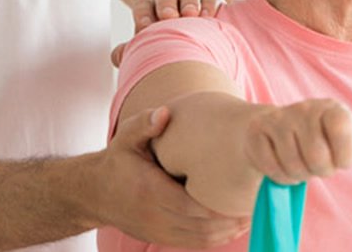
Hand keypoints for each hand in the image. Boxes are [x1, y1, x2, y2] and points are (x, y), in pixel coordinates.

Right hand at [95, 107, 248, 246]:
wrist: (92, 192)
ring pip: (200, 240)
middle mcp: (153, 216)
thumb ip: (145, 124)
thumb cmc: (118, 161)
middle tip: (259, 205)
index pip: (192, 206)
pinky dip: (216, 239)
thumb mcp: (126, 138)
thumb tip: (164, 113)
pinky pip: (192, 244)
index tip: (245, 194)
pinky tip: (234, 226)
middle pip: (202, 227)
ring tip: (253, 216)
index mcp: (150, 191)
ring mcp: (156, 230)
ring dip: (228, 232)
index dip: (221, 206)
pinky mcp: (159, 237)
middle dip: (232, 220)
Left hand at [111, 0, 226, 66]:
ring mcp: (192, 0)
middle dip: (166, 4)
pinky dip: (209, 5)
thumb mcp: (151, 48)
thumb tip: (117, 56)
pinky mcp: (212, 3)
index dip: (143, 13)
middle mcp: (171, 1)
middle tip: (168, 16)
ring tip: (191, 15)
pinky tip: (208, 16)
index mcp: (151, 9)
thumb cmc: (169, 47)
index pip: (144, 5)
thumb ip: (133, 51)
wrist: (198, 46)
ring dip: (190, 3)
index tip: (145, 27)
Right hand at [244, 99, 351, 184]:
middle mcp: (305, 108)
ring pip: (293, 165)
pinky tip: (282, 165)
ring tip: (300, 165)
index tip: (342, 161)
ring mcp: (278, 118)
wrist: (274, 129)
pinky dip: (279, 175)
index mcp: (331, 108)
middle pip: (317, 156)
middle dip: (320, 171)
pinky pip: (271, 167)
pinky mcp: (257, 130)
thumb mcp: (340, 142)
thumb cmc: (317, 140)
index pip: (342, 128)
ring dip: (298, 175)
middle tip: (318, 166)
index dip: (344, 154)